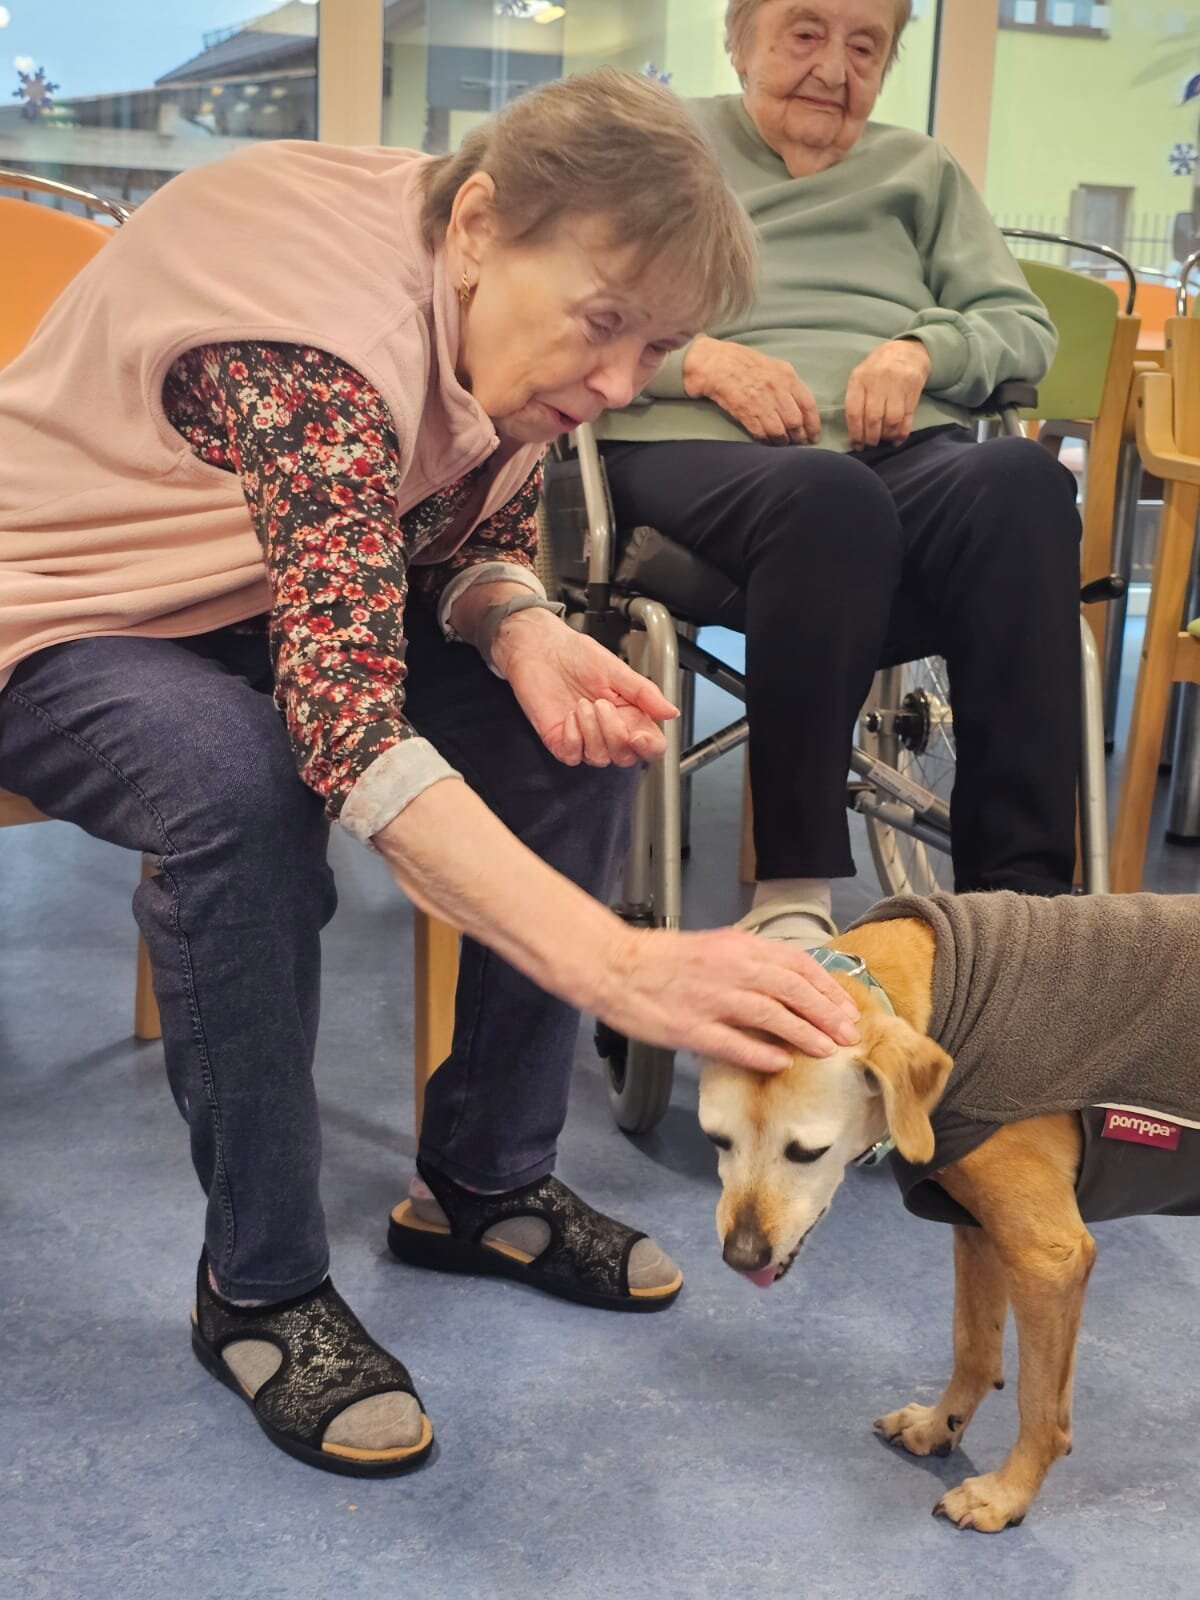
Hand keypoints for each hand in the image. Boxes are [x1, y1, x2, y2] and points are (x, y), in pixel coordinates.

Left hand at [492, 609, 678, 766]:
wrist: (541, 648)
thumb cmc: (576, 655)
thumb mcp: (616, 669)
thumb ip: (645, 692)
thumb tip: (671, 712)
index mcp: (630, 714)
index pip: (650, 745)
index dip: (649, 748)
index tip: (639, 736)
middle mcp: (609, 730)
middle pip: (626, 757)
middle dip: (615, 734)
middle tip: (602, 704)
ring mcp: (584, 738)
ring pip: (600, 758)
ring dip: (593, 731)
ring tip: (583, 703)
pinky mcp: (560, 740)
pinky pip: (572, 755)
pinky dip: (573, 737)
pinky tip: (570, 715)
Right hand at [594, 924, 860, 1071]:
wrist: (614, 965)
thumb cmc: (661, 958)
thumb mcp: (714, 946)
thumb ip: (749, 961)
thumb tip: (786, 984)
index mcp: (738, 947)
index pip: (797, 964)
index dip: (826, 988)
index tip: (843, 1008)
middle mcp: (731, 969)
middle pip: (793, 990)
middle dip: (826, 1014)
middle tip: (847, 1034)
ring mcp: (712, 999)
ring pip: (772, 1016)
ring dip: (804, 1034)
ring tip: (826, 1050)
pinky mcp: (691, 1028)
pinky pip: (735, 1043)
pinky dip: (762, 1053)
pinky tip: (781, 1062)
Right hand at [683, 335, 820, 445]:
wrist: (716, 363)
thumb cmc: (744, 363)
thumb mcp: (773, 366)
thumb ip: (789, 384)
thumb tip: (801, 406)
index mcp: (786, 376)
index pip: (808, 404)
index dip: (813, 424)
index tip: (814, 435)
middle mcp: (776, 389)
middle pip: (795, 421)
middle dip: (799, 436)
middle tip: (799, 442)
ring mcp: (760, 402)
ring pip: (780, 431)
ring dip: (783, 441)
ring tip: (783, 443)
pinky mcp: (745, 413)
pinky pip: (761, 433)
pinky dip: (766, 440)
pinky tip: (768, 441)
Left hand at [843, 338, 931, 448]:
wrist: (907, 350)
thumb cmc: (878, 368)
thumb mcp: (861, 376)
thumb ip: (856, 399)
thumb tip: (854, 432)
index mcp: (860, 378)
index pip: (854, 411)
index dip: (855, 433)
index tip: (857, 444)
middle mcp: (878, 380)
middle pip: (873, 418)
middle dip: (871, 438)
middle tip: (870, 444)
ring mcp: (898, 384)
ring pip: (891, 420)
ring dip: (887, 436)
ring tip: (883, 440)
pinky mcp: (914, 389)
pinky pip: (908, 417)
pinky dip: (902, 433)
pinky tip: (896, 440)